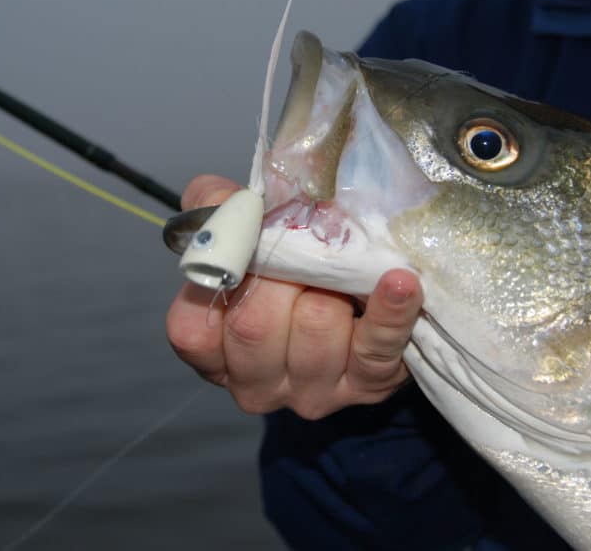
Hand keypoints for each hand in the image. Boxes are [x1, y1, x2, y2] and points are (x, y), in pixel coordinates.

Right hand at [165, 174, 422, 419]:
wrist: (360, 298)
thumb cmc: (290, 266)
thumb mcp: (248, 231)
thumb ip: (221, 208)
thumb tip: (218, 198)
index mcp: (213, 348)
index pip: (192, 330)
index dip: (221, 280)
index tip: (245, 246)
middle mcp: (253, 382)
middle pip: (255, 328)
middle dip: (283, 276)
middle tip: (305, 245)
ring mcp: (311, 392)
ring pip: (316, 333)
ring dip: (335, 289)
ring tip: (345, 271)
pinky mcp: (367, 386)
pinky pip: (376, 348)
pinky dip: (389, 310)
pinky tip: (399, 282)